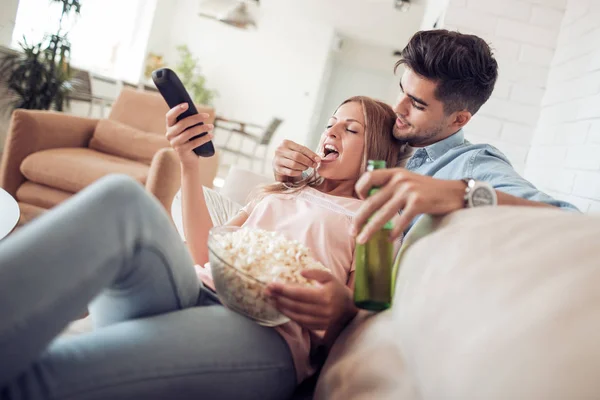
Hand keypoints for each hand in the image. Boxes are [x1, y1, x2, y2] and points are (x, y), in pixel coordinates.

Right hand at [165, 103, 213, 167]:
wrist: (189, 159)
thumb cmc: (190, 140)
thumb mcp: (187, 130)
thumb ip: (189, 121)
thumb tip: (199, 111)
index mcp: (169, 127)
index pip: (170, 116)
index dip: (177, 109)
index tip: (187, 104)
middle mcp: (169, 135)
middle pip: (183, 124)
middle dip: (196, 118)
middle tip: (207, 116)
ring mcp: (175, 143)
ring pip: (189, 133)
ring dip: (202, 128)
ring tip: (211, 126)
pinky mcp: (182, 151)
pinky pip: (194, 143)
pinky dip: (204, 138)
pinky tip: (211, 135)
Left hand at [265, 269, 356, 330]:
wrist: (350, 308)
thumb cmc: (337, 289)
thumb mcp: (329, 277)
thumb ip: (315, 273)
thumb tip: (300, 272)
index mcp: (325, 296)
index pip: (299, 293)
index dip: (283, 290)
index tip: (271, 285)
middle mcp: (323, 310)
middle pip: (295, 305)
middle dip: (279, 298)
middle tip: (267, 292)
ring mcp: (321, 321)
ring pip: (296, 315)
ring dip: (282, 308)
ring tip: (272, 300)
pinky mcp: (319, 327)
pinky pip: (301, 322)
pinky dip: (290, 316)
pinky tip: (283, 309)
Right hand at [273, 140, 320, 181]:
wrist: (278, 164)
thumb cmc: (289, 157)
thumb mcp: (296, 151)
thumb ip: (306, 153)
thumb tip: (318, 159)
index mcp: (286, 143)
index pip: (301, 148)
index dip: (311, 154)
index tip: (318, 159)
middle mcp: (280, 150)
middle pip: (297, 156)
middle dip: (307, 161)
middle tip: (313, 165)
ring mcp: (277, 160)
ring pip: (294, 164)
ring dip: (303, 167)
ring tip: (305, 168)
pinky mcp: (277, 169)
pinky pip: (290, 172)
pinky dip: (298, 173)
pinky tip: (299, 172)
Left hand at [351, 168, 465, 243]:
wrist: (454, 193)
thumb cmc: (428, 191)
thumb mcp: (408, 182)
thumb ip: (390, 188)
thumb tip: (370, 206)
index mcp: (395, 173)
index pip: (369, 177)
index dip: (360, 189)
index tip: (360, 201)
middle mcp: (399, 179)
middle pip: (371, 201)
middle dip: (359, 218)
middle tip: (352, 231)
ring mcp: (408, 190)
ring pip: (382, 214)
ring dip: (370, 229)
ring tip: (362, 240)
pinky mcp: (418, 202)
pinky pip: (400, 220)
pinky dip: (393, 232)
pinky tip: (389, 239)